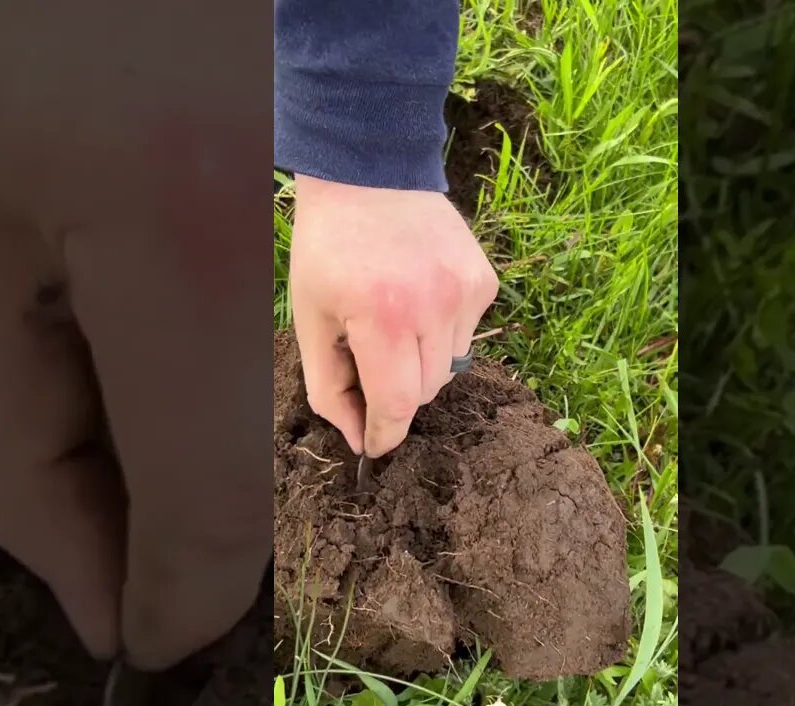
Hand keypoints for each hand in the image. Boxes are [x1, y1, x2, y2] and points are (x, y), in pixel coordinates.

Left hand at [290, 175, 498, 456]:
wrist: (370, 172)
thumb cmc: (329, 247)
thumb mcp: (310, 319)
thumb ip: (329, 388)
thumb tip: (359, 439)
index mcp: (383, 318)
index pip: (398, 405)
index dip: (386, 434)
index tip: (375, 445)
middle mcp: (433, 306)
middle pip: (425, 391)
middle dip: (396, 391)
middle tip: (368, 358)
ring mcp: (465, 292)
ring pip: (449, 367)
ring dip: (420, 362)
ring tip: (393, 321)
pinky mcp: (483, 281)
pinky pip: (466, 334)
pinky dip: (441, 332)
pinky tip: (418, 298)